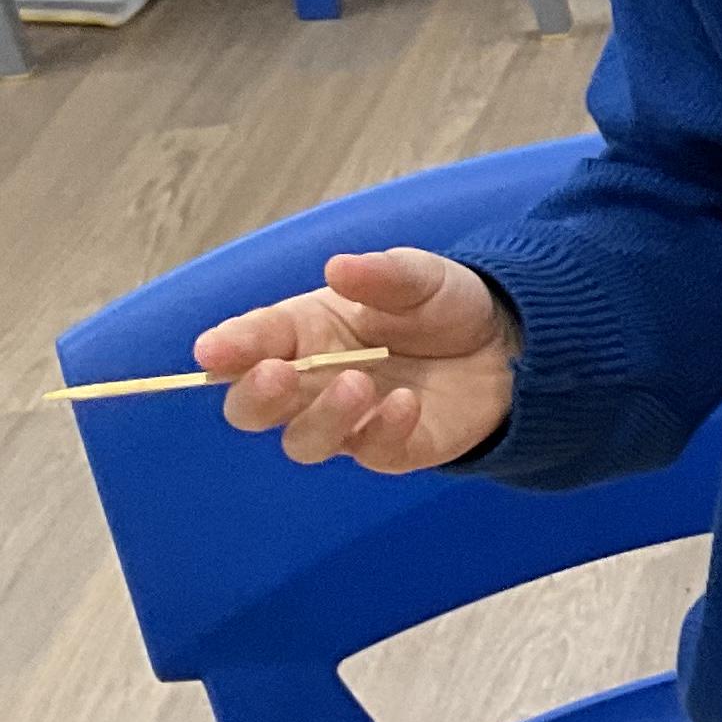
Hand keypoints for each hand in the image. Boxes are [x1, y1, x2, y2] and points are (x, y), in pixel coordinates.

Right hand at [194, 248, 518, 473]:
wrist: (507, 342)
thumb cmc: (442, 305)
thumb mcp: (419, 276)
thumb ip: (382, 274)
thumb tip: (339, 268)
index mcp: (302, 331)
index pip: (248, 344)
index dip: (228, 348)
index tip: (214, 350)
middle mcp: (314, 381)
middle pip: (253, 408)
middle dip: (255, 396)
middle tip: (277, 374)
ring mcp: (350, 420)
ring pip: (304, 441)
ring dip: (322, 418)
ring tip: (358, 384)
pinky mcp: (393, 448)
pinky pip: (373, 453)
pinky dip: (383, 432)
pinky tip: (406, 403)